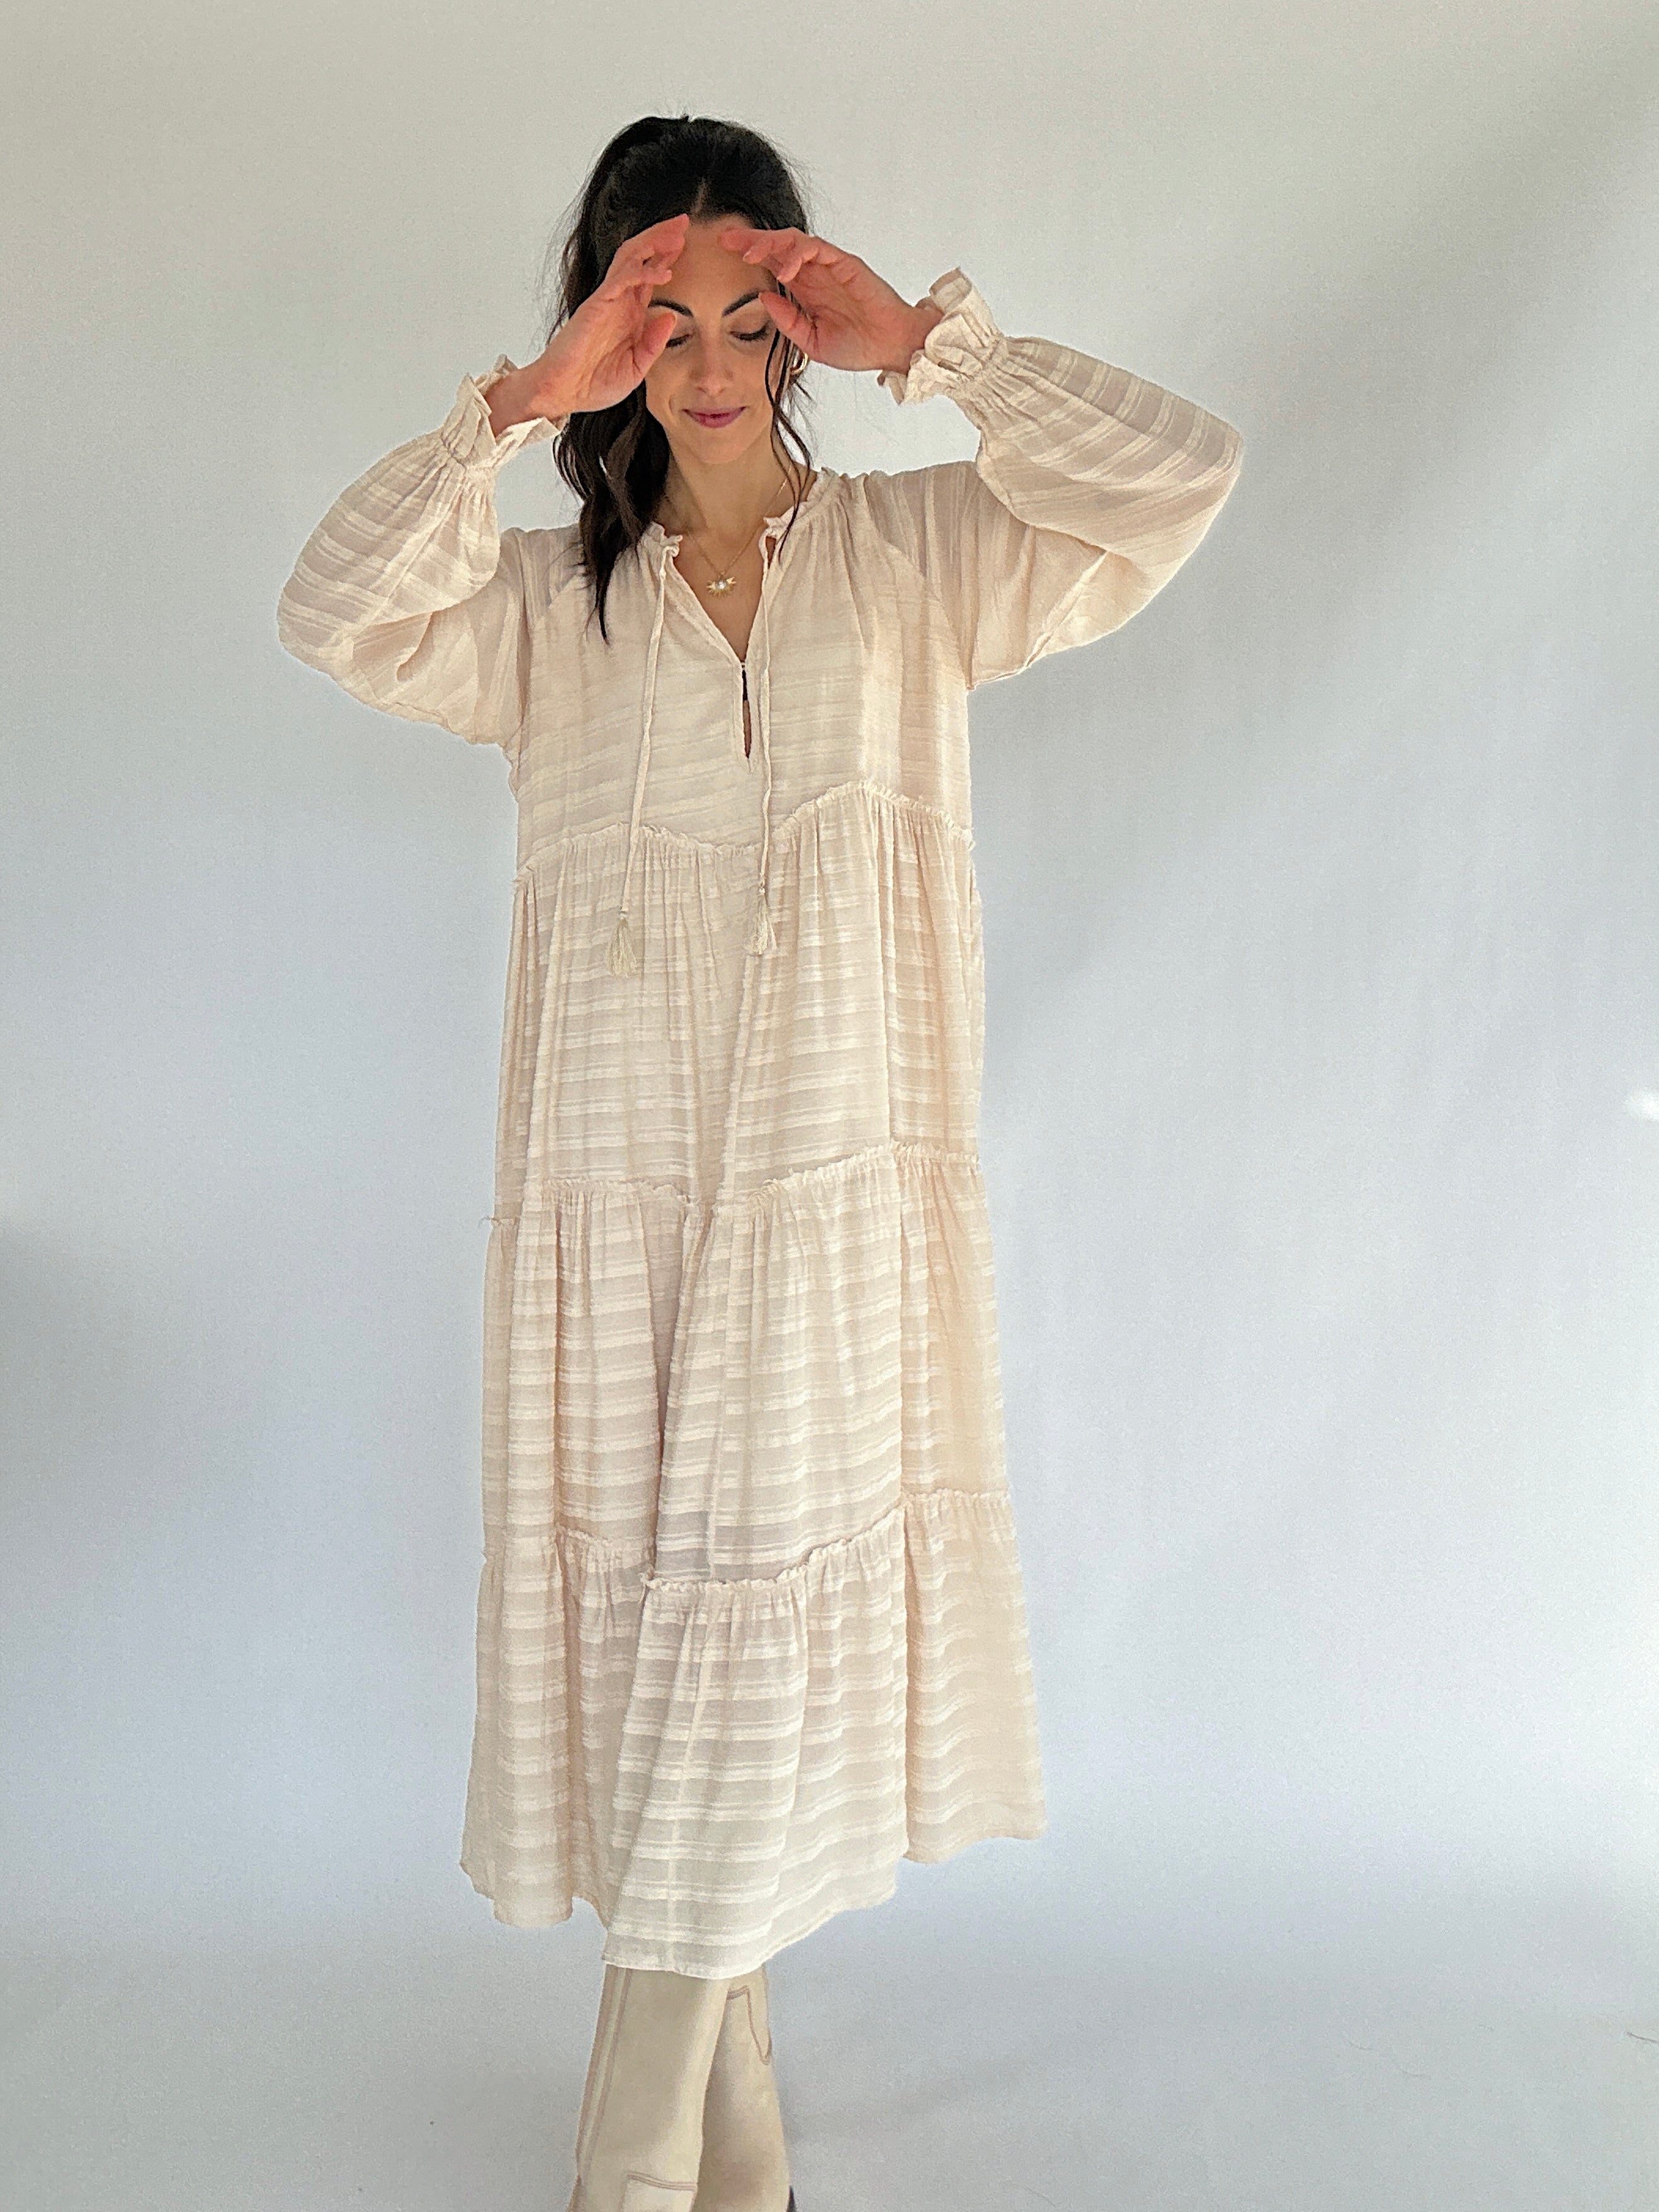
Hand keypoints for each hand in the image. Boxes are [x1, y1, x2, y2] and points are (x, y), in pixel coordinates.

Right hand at [524, 213, 690, 417]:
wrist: (563, 393)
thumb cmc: (593, 384)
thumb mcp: (636, 367)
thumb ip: (653, 343)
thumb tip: (671, 317)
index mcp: (628, 314)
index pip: (649, 276)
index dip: (666, 258)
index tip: (685, 244)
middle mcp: (618, 301)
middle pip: (640, 257)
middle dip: (661, 237)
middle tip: (683, 223)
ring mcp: (607, 300)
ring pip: (631, 258)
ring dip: (654, 243)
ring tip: (677, 232)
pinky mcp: (596, 305)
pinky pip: (622, 280)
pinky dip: (642, 272)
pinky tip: (662, 272)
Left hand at [716, 226, 944, 376]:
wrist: (891, 347)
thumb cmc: (858, 346)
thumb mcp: (811, 341)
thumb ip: (787, 321)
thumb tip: (761, 298)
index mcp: (805, 290)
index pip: (772, 263)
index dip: (748, 254)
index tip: (723, 250)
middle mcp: (814, 273)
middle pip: (777, 246)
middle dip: (750, 240)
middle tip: (726, 239)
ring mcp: (829, 266)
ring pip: (793, 241)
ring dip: (769, 243)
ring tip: (750, 254)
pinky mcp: (845, 263)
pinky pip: (817, 248)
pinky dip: (797, 253)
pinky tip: (784, 269)